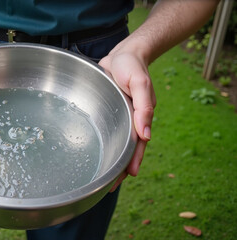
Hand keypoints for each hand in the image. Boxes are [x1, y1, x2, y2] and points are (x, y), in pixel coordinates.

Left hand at [99, 49, 155, 191]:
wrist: (123, 54)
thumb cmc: (132, 67)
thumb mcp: (140, 84)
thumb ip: (144, 108)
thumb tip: (146, 136)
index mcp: (139, 117)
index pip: (136, 146)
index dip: (132, 162)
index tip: (125, 178)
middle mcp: (129, 120)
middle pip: (125, 148)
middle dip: (118, 167)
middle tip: (107, 186)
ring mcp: (118, 116)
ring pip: (114, 141)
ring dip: (109, 157)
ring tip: (100, 175)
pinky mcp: (107, 110)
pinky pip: (105, 129)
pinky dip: (102, 140)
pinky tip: (94, 149)